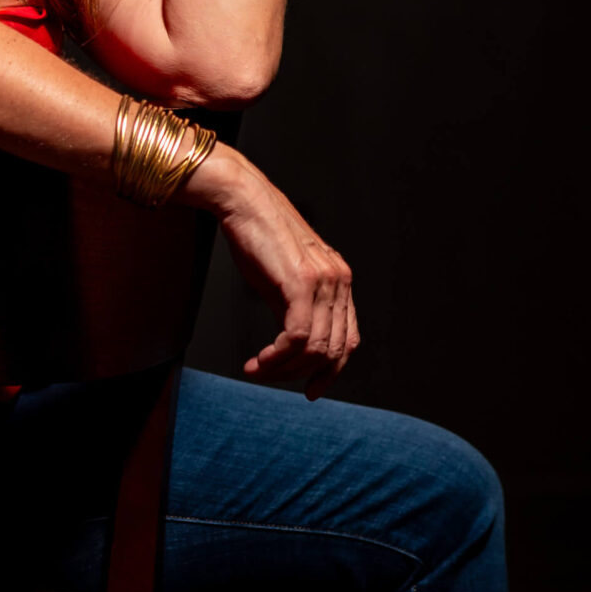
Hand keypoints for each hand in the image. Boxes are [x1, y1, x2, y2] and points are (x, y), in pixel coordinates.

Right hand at [187, 143, 357, 397]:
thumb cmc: (257, 237)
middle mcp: (339, 281)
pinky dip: (278, 356)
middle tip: (269, 377)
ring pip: (317, 347)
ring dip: (284, 368)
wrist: (243, 201)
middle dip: (302, 374)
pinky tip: (258, 361)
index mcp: (339, 281)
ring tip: (257, 370)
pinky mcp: (301, 282)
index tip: (310, 390)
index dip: (331, 371)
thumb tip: (292, 345)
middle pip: (335, 350)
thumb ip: (294, 309)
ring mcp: (323, 281)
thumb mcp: (281, 279)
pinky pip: (299, 335)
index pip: (348, 340)